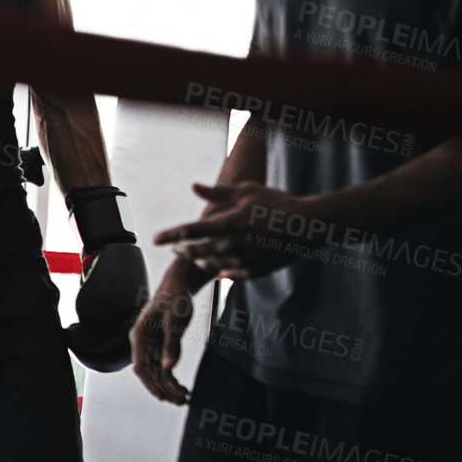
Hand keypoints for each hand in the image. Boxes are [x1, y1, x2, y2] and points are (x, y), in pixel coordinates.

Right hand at [130, 269, 201, 404]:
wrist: (179, 285)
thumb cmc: (174, 298)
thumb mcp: (174, 319)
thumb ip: (171, 343)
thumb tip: (169, 366)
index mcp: (139, 335)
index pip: (140, 366)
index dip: (150, 383)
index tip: (162, 396)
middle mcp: (142, 343)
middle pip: (149, 373)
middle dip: (163, 388)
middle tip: (181, 400)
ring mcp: (151, 346)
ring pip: (157, 373)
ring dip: (169, 387)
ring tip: (184, 398)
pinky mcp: (160, 346)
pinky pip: (164, 368)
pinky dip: (172, 379)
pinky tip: (183, 389)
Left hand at [153, 182, 311, 279]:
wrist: (306, 226)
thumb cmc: (276, 203)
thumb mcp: (246, 191)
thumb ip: (217, 193)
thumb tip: (194, 187)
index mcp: (226, 224)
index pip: (188, 231)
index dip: (168, 236)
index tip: (154, 239)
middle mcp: (230, 245)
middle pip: (194, 252)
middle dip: (181, 250)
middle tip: (175, 247)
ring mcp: (241, 261)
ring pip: (209, 265)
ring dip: (198, 260)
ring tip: (194, 254)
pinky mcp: (253, 272)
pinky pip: (227, 273)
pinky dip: (218, 268)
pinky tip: (215, 265)